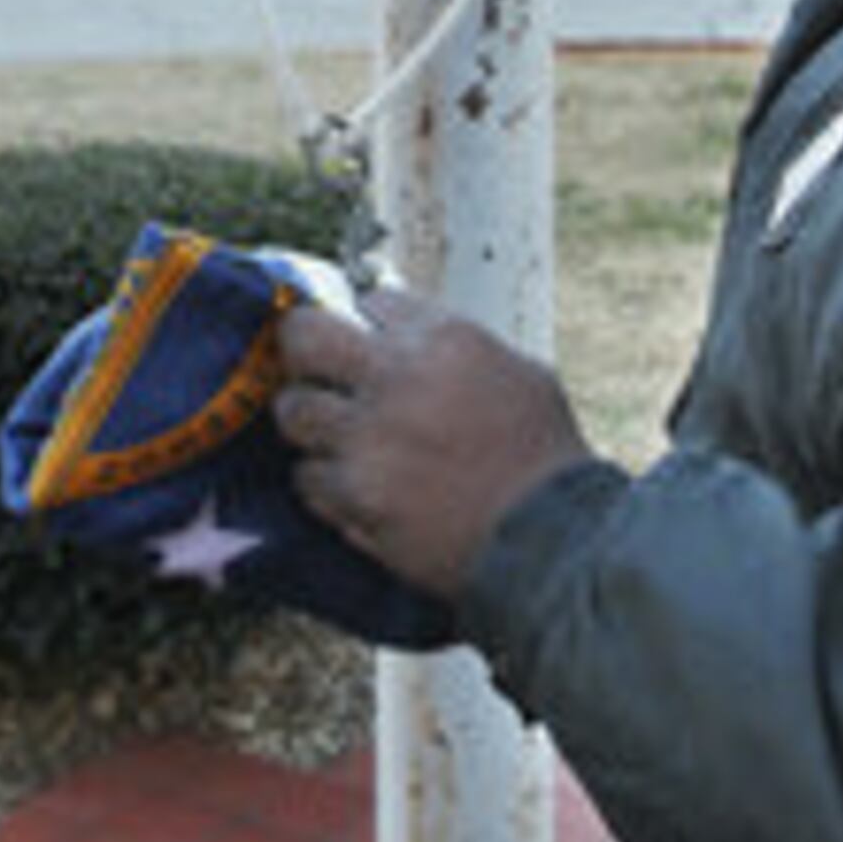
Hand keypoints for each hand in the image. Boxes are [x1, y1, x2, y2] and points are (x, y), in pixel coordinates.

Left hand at [274, 288, 592, 600]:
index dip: (369, 321)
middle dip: (302, 348)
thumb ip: (453, 349)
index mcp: (442, 340)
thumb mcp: (516, 373)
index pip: (372, 302)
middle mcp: (395, 380)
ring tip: (332, 434)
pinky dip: (324, 481)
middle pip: (303, 337)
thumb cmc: (542, 459)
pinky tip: (352, 483)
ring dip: (309, 420)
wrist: (550, 539)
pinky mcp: (354, 497)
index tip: (370, 339)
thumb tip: (407, 338)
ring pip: (292, 410)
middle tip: (313, 367)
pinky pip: (307, 478)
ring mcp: (368, 440)